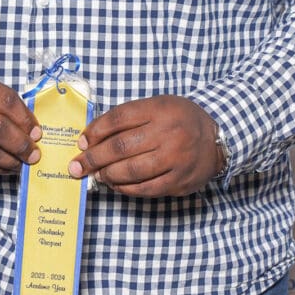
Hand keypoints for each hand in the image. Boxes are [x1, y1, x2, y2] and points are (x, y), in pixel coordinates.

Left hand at [67, 96, 222, 196]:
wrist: (218, 139)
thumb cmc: (180, 120)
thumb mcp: (158, 106)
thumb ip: (129, 118)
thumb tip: (93, 137)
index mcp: (159, 109)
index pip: (118, 119)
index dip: (95, 130)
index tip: (82, 140)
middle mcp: (167, 133)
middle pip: (120, 146)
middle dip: (93, 157)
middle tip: (77, 165)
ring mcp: (175, 159)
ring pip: (131, 170)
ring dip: (107, 174)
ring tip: (96, 175)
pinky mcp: (179, 181)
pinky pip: (145, 188)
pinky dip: (125, 188)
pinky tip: (115, 185)